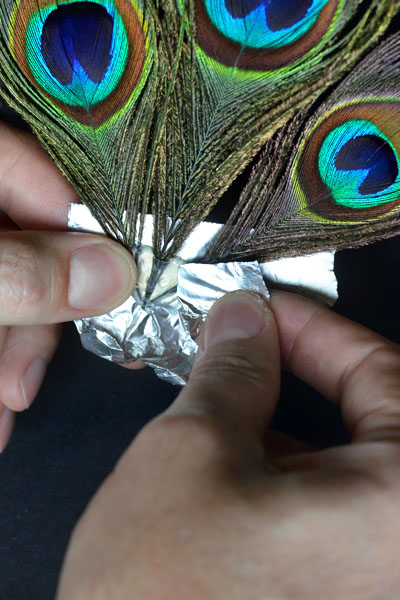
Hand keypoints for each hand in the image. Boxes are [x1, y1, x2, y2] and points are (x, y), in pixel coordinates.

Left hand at [0, 123, 136, 451]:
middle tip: (31, 382)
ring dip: (10, 362)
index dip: (88, 229)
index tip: (118, 283)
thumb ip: (22, 273)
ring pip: (10, 296)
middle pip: (33, 253)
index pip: (46, 176)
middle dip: (36, 328)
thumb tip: (113, 272)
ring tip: (2, 416)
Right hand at [57, 289, 399, 599]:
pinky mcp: (348, 590)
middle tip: (243, 347)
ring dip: (288, 425)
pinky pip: (333, 512)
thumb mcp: (190, 453)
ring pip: (347, 465)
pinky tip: (242, 469)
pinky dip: (289, 476)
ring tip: (229, 405)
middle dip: (299, 372)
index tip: (265, 310)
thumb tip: (243, 319)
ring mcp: (377, 572)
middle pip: (370, 417)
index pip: (382, 371)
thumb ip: (230, 370)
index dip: (313, 327)